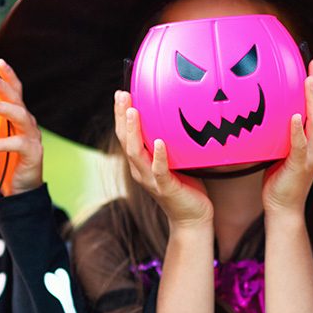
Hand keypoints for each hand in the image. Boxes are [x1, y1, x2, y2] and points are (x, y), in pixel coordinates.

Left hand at [0, 59, 43, 194]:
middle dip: (4, 86)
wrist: (19, 190)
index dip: (8, 76)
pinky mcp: (33, 152)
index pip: (15, 91)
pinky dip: (0, 143)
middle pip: (18, 99)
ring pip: (21, 116)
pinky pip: (17, 144)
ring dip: (4, 109)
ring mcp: (32, 137)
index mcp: (17, 117)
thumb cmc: (2, 162)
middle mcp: (27, 123)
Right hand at [114, 90, 212, 227]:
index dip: (120, 115)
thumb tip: (182, 117)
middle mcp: (140, 170)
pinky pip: (159, 171)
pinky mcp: (165, 188)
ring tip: (132, 111)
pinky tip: (159, 142)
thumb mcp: (176, 161)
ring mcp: (151, 180)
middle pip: (125, 140)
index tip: (121, 93)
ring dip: (133, 131)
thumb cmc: (186, 188)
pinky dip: (158, 156)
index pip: (125, 136)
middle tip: (121, 94)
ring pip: (136, 153)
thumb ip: (172, 144)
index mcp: (140, 163)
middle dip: (121, 116)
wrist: (192, 219)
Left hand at [262, 58, 312, 216]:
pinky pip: (300, 145)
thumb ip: (281, 130)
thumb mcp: (281, 147)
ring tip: (310, 79)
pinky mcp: (301, 165)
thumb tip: (267, 109)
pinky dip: (298, 130)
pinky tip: (295, 117)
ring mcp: (312, 154)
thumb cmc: (280, 177)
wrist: (284, 207)